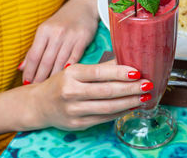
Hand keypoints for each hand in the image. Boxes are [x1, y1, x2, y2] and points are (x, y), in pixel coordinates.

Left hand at [20, 0, 98, 82]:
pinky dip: (69, 69)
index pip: (33, 55)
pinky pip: (74, 58)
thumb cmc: (64, 19)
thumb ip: (35, 48)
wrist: (84, 6)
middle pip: (45, 61)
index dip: (29, 71)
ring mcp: (70, 37)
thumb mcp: (46, 29)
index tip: (25, 83)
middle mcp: (56, 34)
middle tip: (36, 90)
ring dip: (53, 76)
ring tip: (49, 88)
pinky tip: (65, 77)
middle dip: (40, 77)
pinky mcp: (83, 39)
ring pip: (59, 62)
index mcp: (44, 30)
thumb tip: (22, 67)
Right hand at [28, 61, 152, 130]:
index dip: (120, 72)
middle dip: (131, 88)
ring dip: (129, 102)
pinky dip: (120, 112)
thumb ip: (100, 68)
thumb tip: (127, 61)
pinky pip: (104, 118)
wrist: (39, 105)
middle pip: (107, 91)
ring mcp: (74, 110)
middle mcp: (71, 92)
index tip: (138, 71)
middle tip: (148, 84)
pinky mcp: (77, 124)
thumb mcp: (76, 71)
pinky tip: (131, 107)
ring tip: (144, 97)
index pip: (100, 73)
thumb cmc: (62, 83)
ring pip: (108, 107)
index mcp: (72, 73)